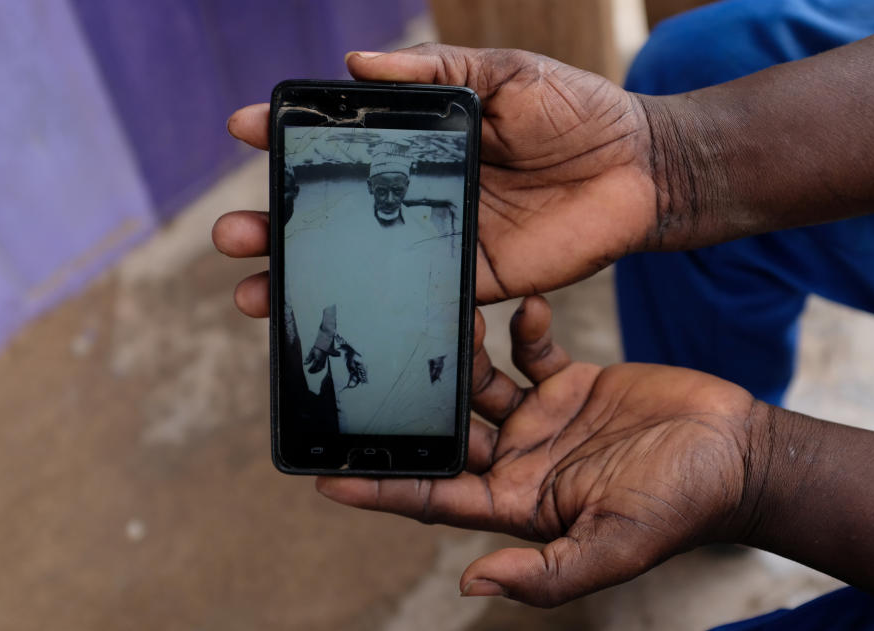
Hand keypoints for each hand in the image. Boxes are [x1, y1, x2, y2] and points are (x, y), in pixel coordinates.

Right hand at [212, 44, 658, 316]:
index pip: (344, 142)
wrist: (640, 169)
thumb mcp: (504, 75)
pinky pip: (420, 300)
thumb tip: (355, 62)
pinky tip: (336, 325)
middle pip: (337, 214)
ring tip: (253, 293)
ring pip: (364, 265)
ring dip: (307, 279)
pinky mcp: (477, 281)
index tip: (244, 131)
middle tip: (233, 235)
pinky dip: (379, 313)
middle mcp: (423, 193)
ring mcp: (445, 241)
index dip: (291, 138)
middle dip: (279, 225)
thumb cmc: (577, 112)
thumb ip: (436, 72)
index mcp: (426, 142)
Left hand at [314, 296, 757, 605]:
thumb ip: (546, 571)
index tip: (326, 476)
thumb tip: (472, 584)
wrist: (736, 453)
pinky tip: (523, 309)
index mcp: (518, 504)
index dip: (382, 489)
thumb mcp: (612, 545)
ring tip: (448, 316)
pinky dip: (520, 330)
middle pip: (446, 432)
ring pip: (479, 383)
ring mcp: (543, 418)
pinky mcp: (570, 382)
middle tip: (370, 364)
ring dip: (460, 354)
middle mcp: (520, 460)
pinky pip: (528, 351)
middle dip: (409, 405)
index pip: (434, 498)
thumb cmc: (681, 506)